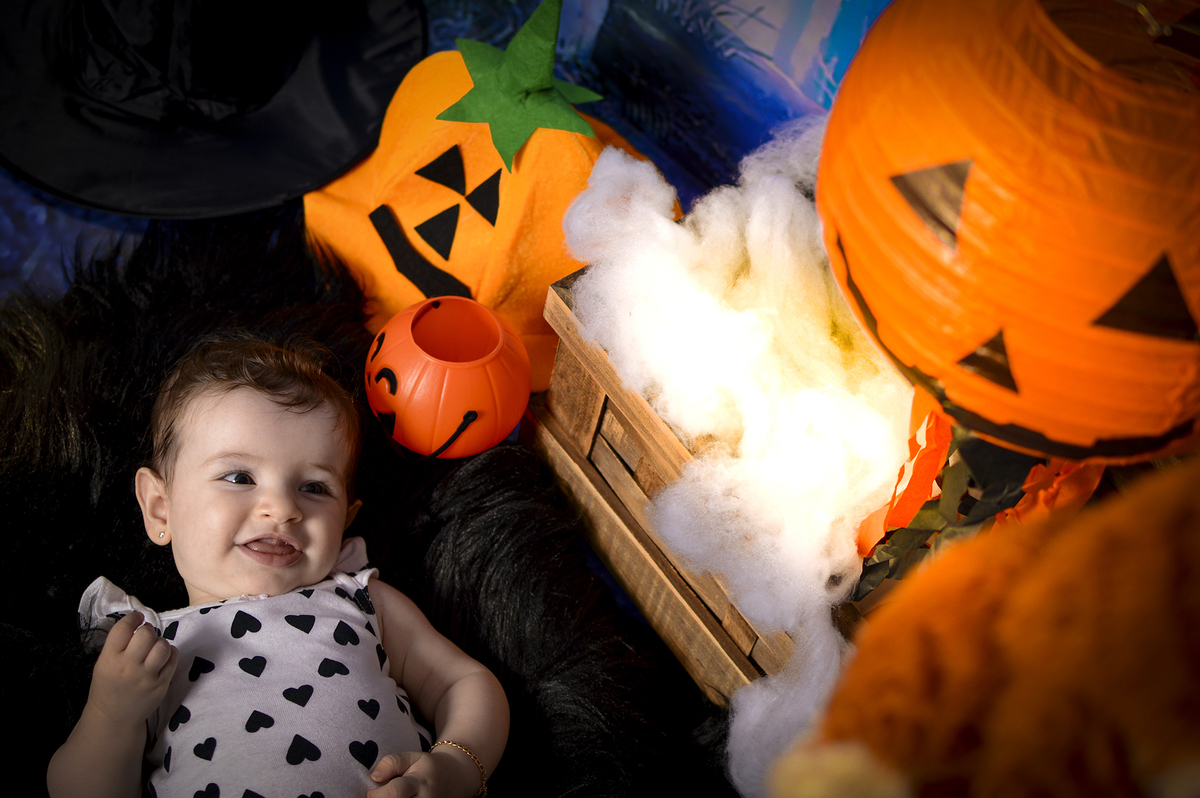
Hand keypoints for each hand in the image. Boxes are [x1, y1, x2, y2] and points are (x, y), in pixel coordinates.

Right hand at [86, 611, 178, 728]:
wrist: (113, 718)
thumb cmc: (108, 686)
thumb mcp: (103, 664)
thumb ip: (118, 644)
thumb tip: (138, 623)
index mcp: (109, 660)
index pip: (123, 629)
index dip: (132, 618)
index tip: (137, 617)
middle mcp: (128, 668)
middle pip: (146, 634)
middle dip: (147, 631)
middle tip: (145, 636)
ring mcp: (146, 677)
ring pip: (162, 645)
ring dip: (159, 642)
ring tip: (153, 648)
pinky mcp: (161, 685)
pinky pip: (173, 658)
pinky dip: (170, 653)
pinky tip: (162, 657)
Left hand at [366, 748, 480, 797]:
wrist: (456, 779)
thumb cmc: (429, 768)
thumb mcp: (413, 757)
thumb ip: (392, 762)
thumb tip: (374, 776)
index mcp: (419, 782)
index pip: (395, 792)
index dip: (377, 794)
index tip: (371, 792)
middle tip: (379, 797)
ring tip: (389, 797)